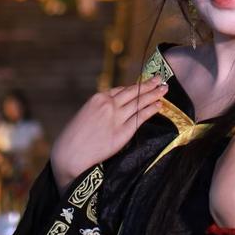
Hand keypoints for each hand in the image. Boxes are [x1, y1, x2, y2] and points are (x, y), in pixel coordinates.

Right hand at [51, 77, 167, 191]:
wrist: (70, 155)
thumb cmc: (72, 138)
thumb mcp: (84, 115)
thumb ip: (99, 110)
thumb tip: (110, 111)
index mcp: (97, 98)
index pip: (120, 90)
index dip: (133, 88)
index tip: (142, 85)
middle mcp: (109, 104)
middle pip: (133, 92)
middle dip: (148, 84)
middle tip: (159, 79)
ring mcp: (117, 117)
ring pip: (140, 102)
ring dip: (154, 94)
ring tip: (164, 88)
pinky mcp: (123, 131)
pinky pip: (141, 117)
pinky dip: (151, 109)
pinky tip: (159, 105)